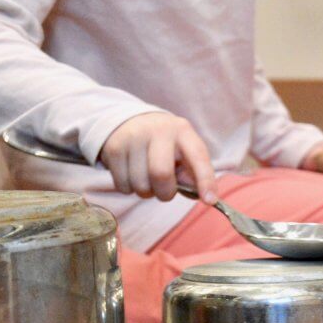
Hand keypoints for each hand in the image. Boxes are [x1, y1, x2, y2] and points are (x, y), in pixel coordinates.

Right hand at [100, 112, 217, 202]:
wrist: (129, 122)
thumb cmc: (165, 145)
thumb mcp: (184, 151)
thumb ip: (193, 174)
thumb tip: (200, 195)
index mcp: (183, 131)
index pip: (198, 157)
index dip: (205, 181)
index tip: (209, 200)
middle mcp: (158, 130)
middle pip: (160, 173)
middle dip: (165, 193)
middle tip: (165, 192)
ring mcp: (133, 137)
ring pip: (140, 184)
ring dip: (146, 192)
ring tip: (147, 179)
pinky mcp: (113, 148)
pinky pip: (122, 185)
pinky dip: (129, 188)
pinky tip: (132, 174)